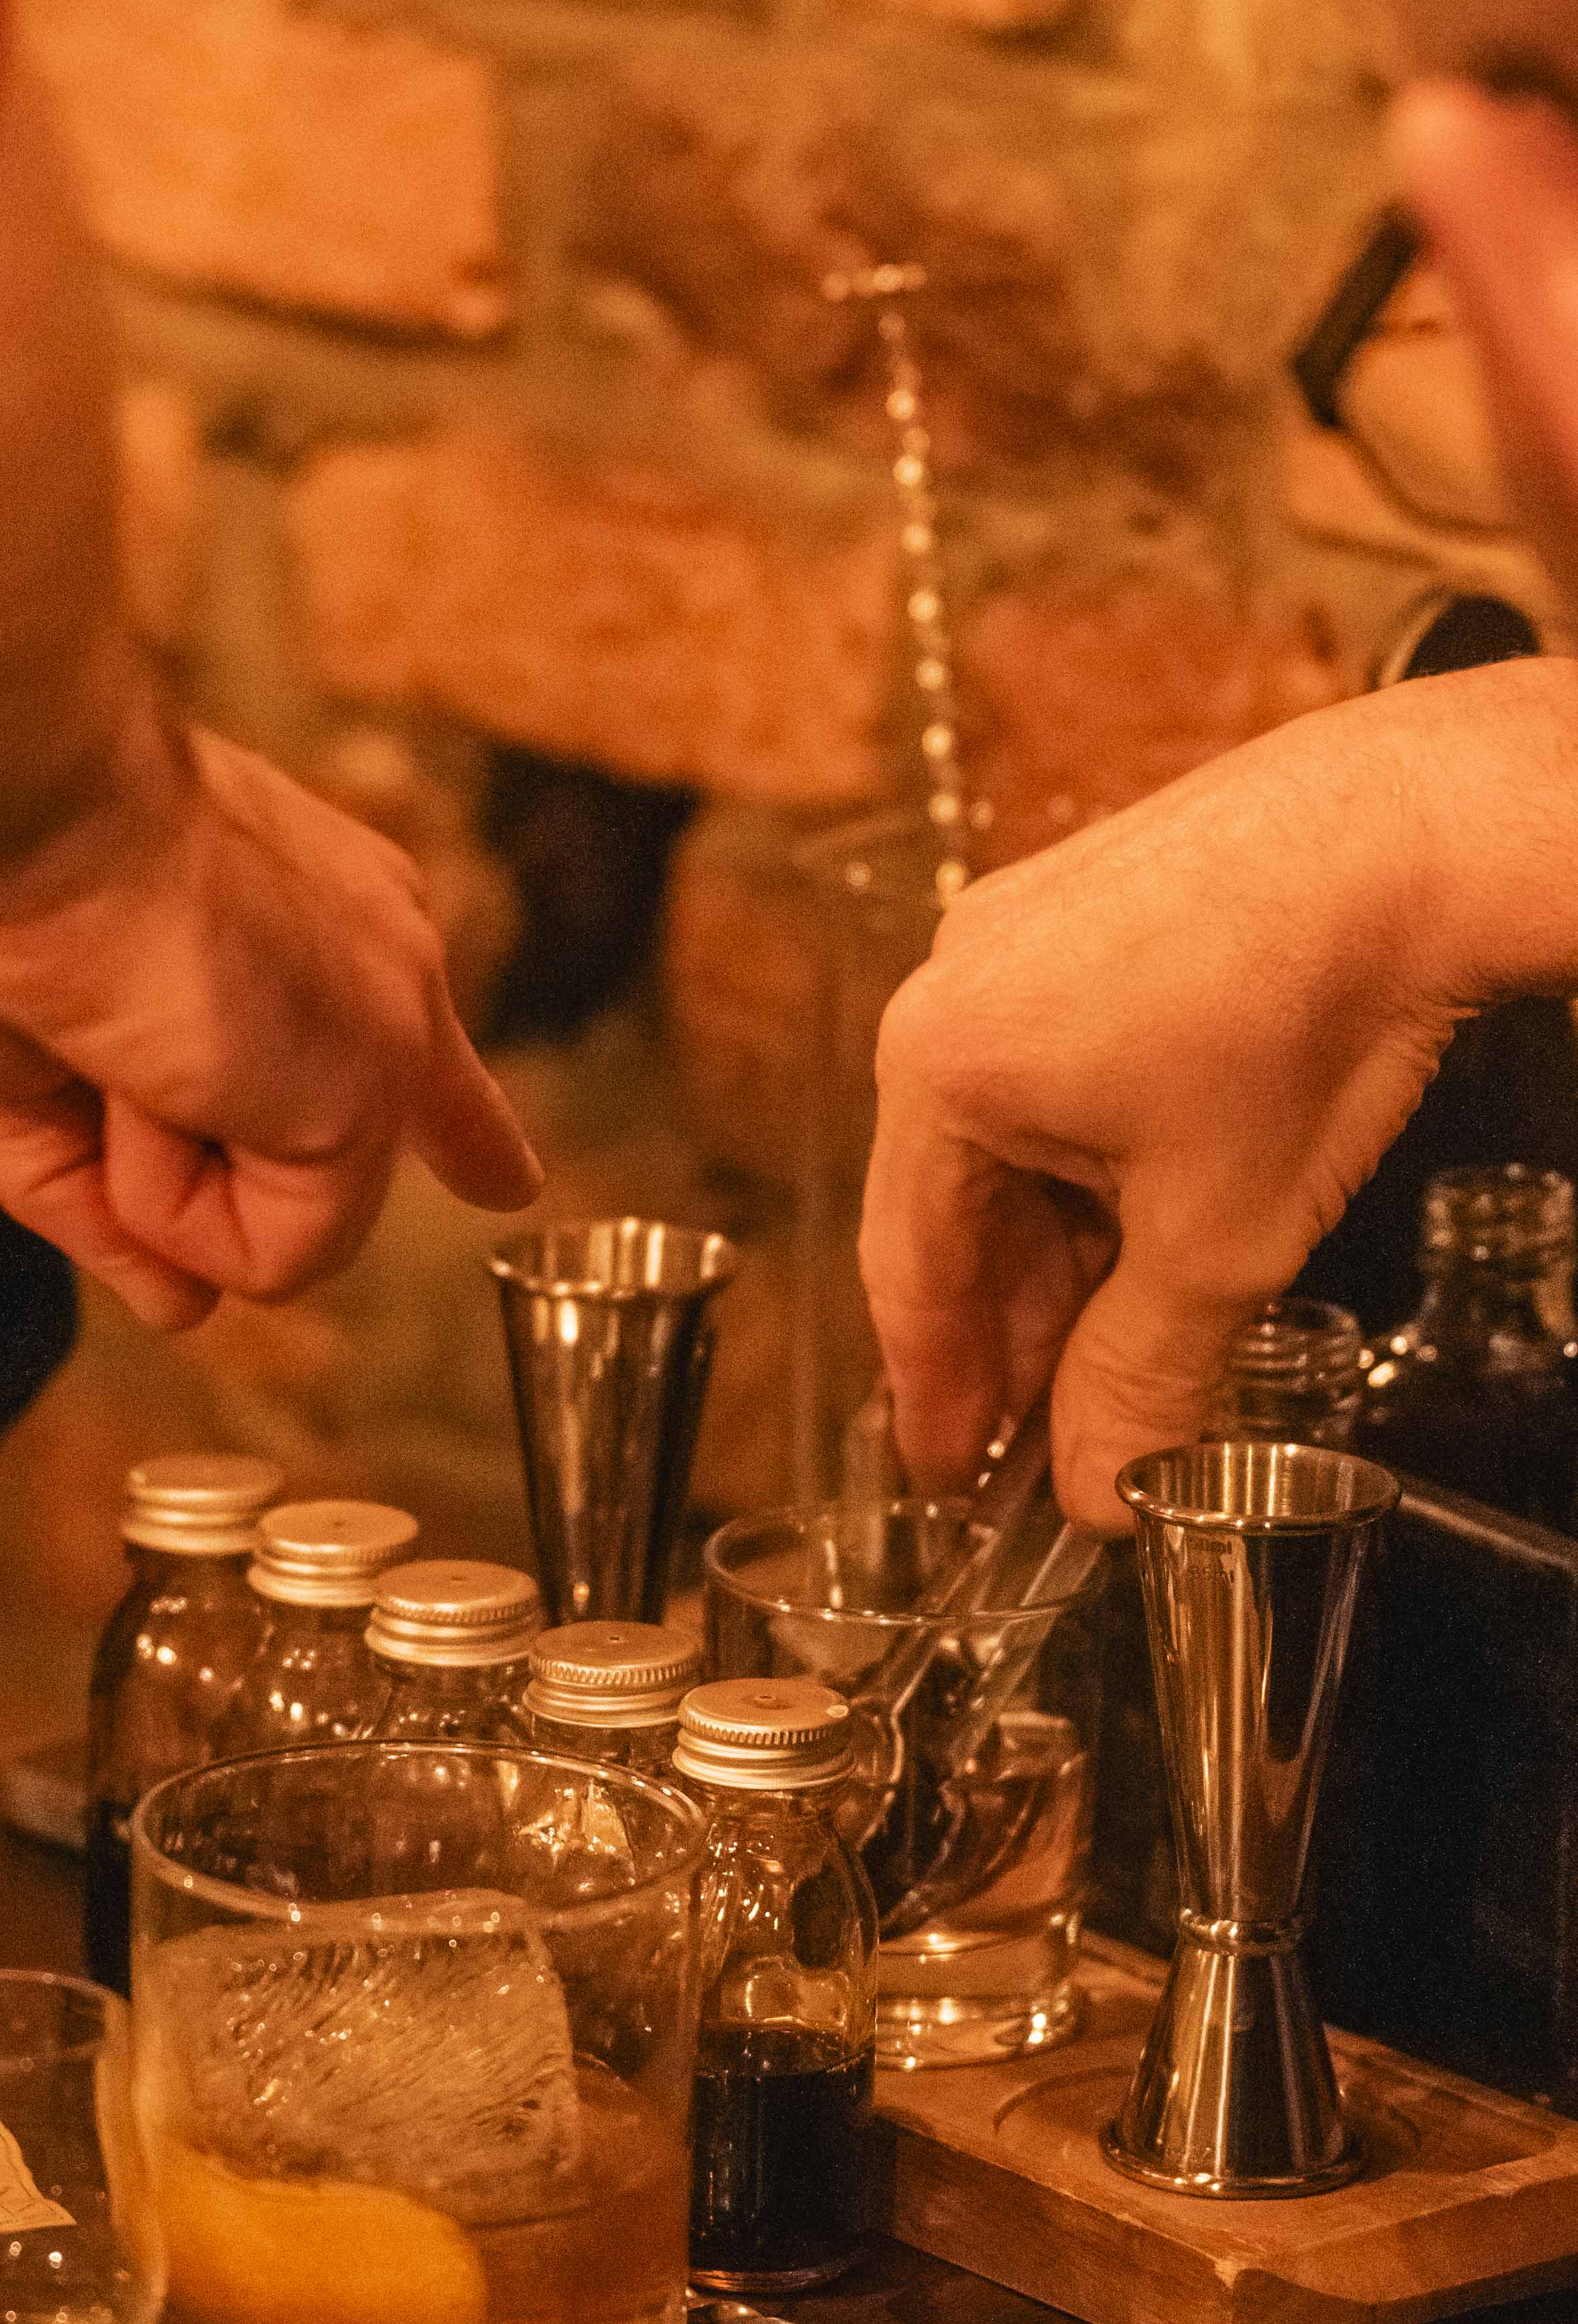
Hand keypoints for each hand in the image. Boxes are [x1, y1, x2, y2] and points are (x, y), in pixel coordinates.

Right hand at [0, 724, 542, 1330]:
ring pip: (264, 1228)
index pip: (408, 1053)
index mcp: (308, 917)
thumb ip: (113, 1193)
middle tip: (90, 1036)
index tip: (505, 1182)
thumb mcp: (31, 1062)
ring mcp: (387, 1029)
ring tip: (105, 1031)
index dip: (457, 1126)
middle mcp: (377, 964)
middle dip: (171, 1173)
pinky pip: (264, 1259)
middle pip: (321, 1167)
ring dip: (142, 1174)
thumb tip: (185, 1313)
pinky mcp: (372, 1092)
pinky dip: (167, 1202)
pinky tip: (143, 1073)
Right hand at [853, 672, 1563, 1529]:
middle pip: (951, 1208)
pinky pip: (1052, 1072)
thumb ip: (1141, 1380)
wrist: (1415, 830)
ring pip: (1009, 1144)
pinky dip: (1089, 1165)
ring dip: (1054, 1255)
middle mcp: (946, 989)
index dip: (936, 1392)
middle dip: (1006, 1332)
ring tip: (1107, 1346)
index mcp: (937, 1067)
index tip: (952, 1474)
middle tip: (1037, 1435)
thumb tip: (1098, 1493)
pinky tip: (1144, 1228)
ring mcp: (1010, 940)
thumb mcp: (1216, 1241)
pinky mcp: (1079, 913)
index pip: (908, 1272)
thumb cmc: (1305, 1012)